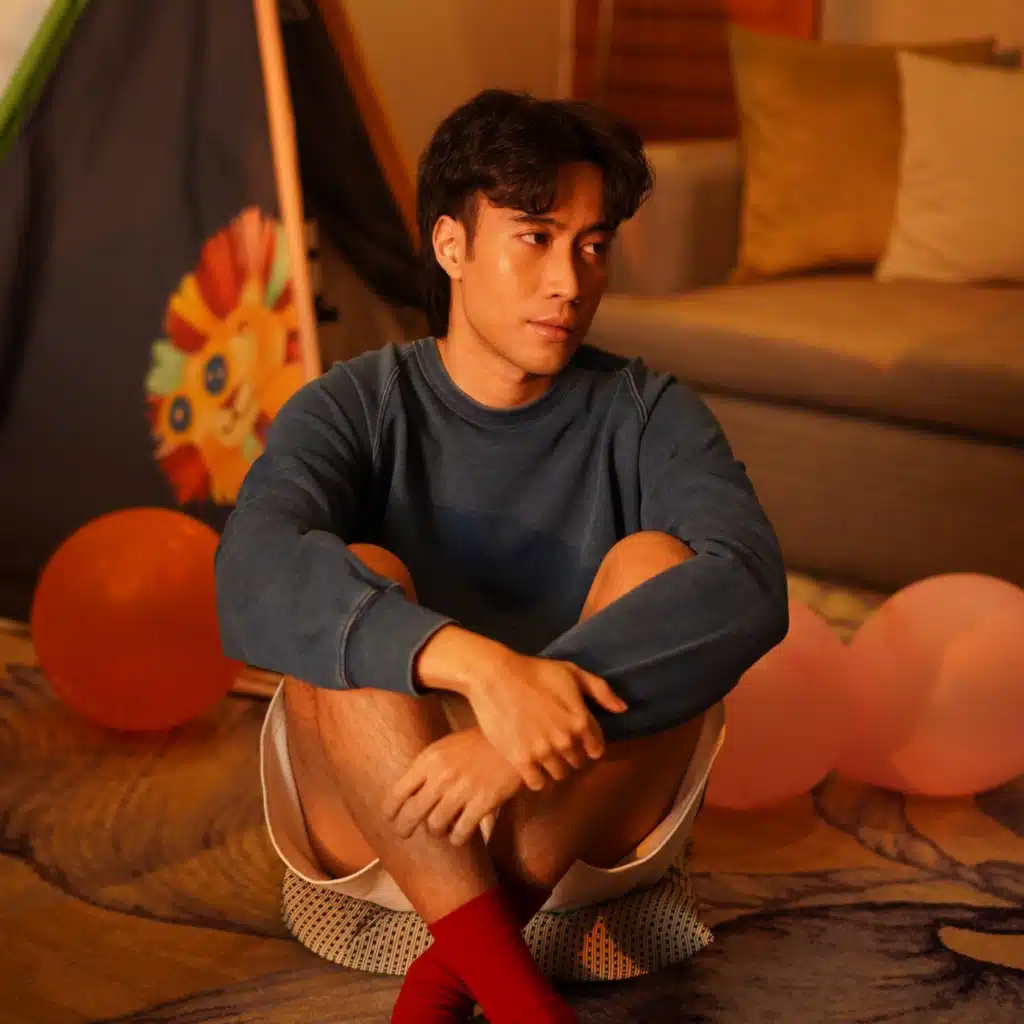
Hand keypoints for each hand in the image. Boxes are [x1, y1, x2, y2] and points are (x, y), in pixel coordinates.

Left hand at [382, 728, 521, 845]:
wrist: (512, 740)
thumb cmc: (476, 745)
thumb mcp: (444, 748)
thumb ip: (425, 770)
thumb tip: (406, 797)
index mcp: (429, 760)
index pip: (397, 793)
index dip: (391, 812)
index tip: (391, 819)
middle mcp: (442, 775)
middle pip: (412, 814)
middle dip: (404, 828)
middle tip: (405, 833)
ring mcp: (463, 789)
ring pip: (435, 826)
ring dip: (437, 831)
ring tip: (443, 827)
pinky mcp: (484, 801)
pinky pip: (460, 833)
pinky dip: (457, 838)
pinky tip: (461, 833)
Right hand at [414, 626, 627, 792]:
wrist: (496, 677)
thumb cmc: (536, 672)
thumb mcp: (572, 672)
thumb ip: (601, 691)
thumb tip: (623, 709)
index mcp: (581, 720)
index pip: (597, 749)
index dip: (589, 745)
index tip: (578, 740)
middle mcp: (566, 741)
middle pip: (578, 763)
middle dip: (571, 755)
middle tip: (557, 744)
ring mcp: (543, 752)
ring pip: (559, 774)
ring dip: (555, 767)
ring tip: (544, 754)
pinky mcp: (521, 760)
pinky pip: (538, 783)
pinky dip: (537, 778)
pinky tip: (532, 766)